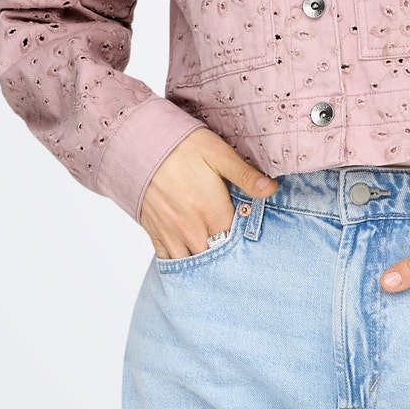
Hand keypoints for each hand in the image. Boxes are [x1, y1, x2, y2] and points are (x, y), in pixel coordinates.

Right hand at [139, 128, 276, 259]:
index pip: (237, 243)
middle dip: (227, 258)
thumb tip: (271, 189)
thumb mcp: (219, 154)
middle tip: (238, 252)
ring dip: (205, 263)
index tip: (254, 239)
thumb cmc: (181, 146)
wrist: (138, 144)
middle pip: (216, 259)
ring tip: (216, 257)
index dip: (247, 243)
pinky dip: (181, 263)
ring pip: (192, 264)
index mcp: (212, 212)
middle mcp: (192, 229)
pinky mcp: (154, 232)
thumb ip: (245, 175)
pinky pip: (168, 260)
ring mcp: (171, 233)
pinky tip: (191, 257)